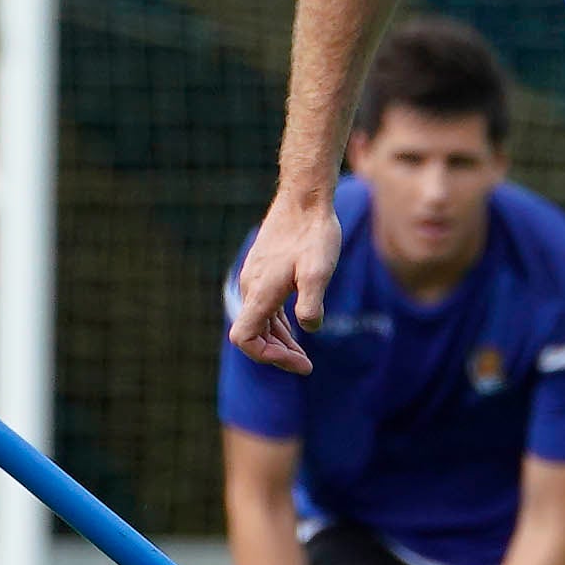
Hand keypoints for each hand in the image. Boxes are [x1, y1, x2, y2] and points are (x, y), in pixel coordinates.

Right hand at [227, 194, 342, 369]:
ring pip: (259, 321)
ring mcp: (255, 278)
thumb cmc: (313, 234)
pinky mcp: (263, 271)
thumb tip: (309, 327)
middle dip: (278, 354)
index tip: (298, 361)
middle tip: (307, 366)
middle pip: (253, 335)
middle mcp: (251, 286)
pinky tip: (296, 329)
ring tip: (303, 355)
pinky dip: (277, 324)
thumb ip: (311, 302)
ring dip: (278, 341)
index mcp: (260, 291)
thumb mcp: (319, 271)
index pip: (245, 339)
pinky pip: (264, 307)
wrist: (305, 198)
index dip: (268, 357)